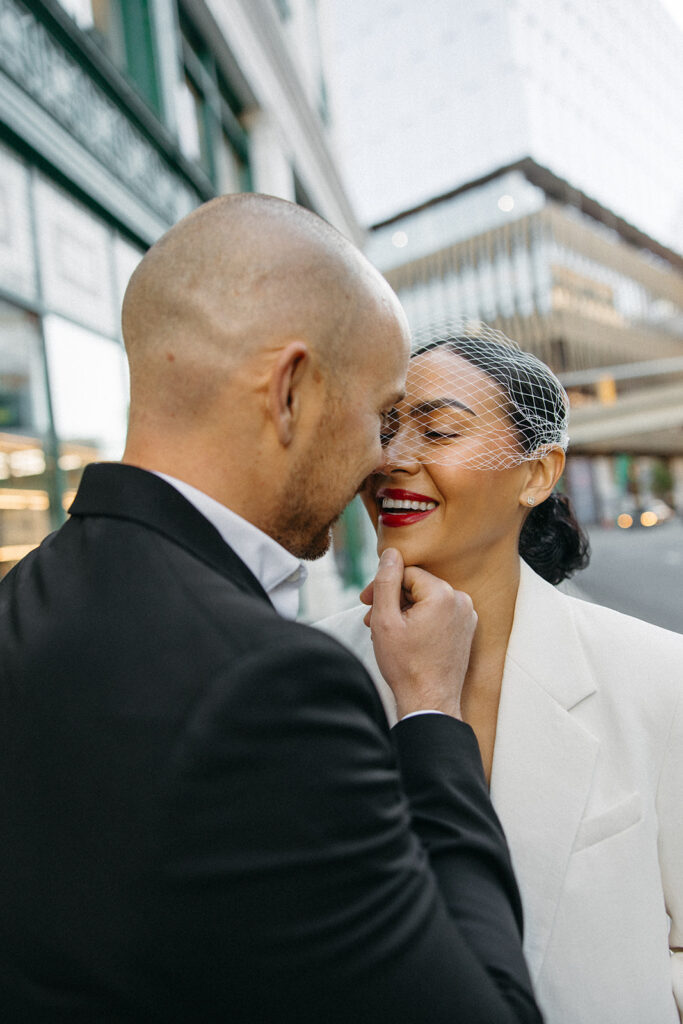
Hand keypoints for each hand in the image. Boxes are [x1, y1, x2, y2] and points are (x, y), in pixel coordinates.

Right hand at [360, 548, 476, 719]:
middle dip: (392, 600)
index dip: (382, 586)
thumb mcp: (385, 620)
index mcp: (443, 594)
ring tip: (387, 632)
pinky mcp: (466, 630)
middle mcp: (461, 601)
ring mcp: (467, 616)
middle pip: (417, 586)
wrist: (429, 702)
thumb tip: (391, 553)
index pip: (405, 573)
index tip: (366, 602)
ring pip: (426, 600)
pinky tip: (405, 637)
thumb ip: (386, 581)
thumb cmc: (406, 666)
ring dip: (404, 611)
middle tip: (372, 620)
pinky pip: (438, 614)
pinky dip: (420, 621)